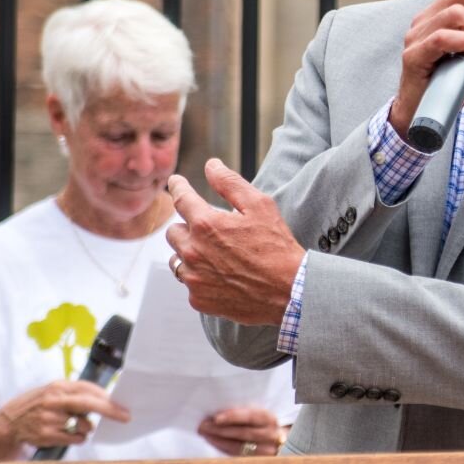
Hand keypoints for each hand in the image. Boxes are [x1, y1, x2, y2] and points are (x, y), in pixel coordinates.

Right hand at [0, 380, 130, 449]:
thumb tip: (106, 399)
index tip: (123, 406)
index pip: (88, 389)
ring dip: (85, 428)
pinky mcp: (46, 434)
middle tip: (125, 417)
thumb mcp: (54, 391)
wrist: (8, 423)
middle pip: (88, 404)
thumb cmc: (38, 405)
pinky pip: (75, 438)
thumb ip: (76, 393)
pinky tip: (66, 434)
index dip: (107, 398)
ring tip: (71, 425)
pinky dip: (77, 437)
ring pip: (83, 425)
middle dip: (110, 410)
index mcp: (58, 386)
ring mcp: (49, 418)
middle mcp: (54, 400)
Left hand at [166, 159, 305, 325]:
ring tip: (215, 255)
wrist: (290, 291)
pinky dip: (200, 277)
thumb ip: (230, 182)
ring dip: (189, 253)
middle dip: (187, 227)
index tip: (176, 183)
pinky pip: (189, 283)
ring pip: (176, 259)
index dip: (178, 187)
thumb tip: (211, 165)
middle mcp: (193, 250)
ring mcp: (194, 277)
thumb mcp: (260, 206)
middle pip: (172, 231)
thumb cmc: (277, 246)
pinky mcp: (198, 299)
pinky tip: (222, 276)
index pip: (180, 198)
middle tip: (209, 230)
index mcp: (205, 224)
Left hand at [198, 405, 283, 456]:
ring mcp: (266, 451)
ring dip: (218, 440)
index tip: (216, 418)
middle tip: (202, 426)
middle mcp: (271, 435)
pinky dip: (223, 448)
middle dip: (220, 429)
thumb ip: (244, 412)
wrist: (278, 440)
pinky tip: (213, 442)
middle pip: (243, 433)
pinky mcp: (258, 462)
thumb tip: (217, 412)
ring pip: (239, 447)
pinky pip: (237, 455)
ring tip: (205, 434)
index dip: (233, 417)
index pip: (251, 417)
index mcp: (270, 419)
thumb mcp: (258, 414)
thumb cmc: (263, 423)